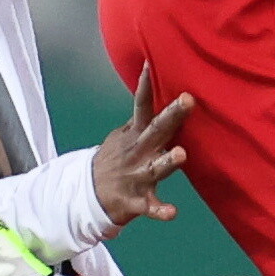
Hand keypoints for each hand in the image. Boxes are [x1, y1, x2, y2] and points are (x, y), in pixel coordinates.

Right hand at [93, 84, 193, 233]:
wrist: (86, 196)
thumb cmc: (115, 161)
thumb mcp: (123, 136)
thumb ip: (141, 118)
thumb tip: (152, 91)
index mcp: (135, 135)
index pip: (140, 106)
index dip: (145, 85)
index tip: (151, 62)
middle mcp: (137, 153)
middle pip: (156, 131)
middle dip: (172, 116)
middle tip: (188, 100)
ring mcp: (135, 177)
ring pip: (154, 168)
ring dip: (167, 161)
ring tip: (181, 154)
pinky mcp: (134, 201)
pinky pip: (149, 207)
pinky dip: (160, 211)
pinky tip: (172, 213)